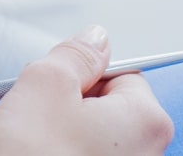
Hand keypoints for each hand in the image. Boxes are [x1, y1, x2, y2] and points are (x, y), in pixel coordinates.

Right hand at [0, 25, 173, 154]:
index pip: (120, 72)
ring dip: (59, 133)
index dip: (81, 74)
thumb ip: (74, 54)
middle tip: (38, 117)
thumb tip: (96, 38)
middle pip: (108, 107)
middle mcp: (149, 154)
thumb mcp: (45, 83)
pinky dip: (58, 155)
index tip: (54, 87)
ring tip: (33, 145)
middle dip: (70, 105)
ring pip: (91, 137)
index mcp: (148, 120)